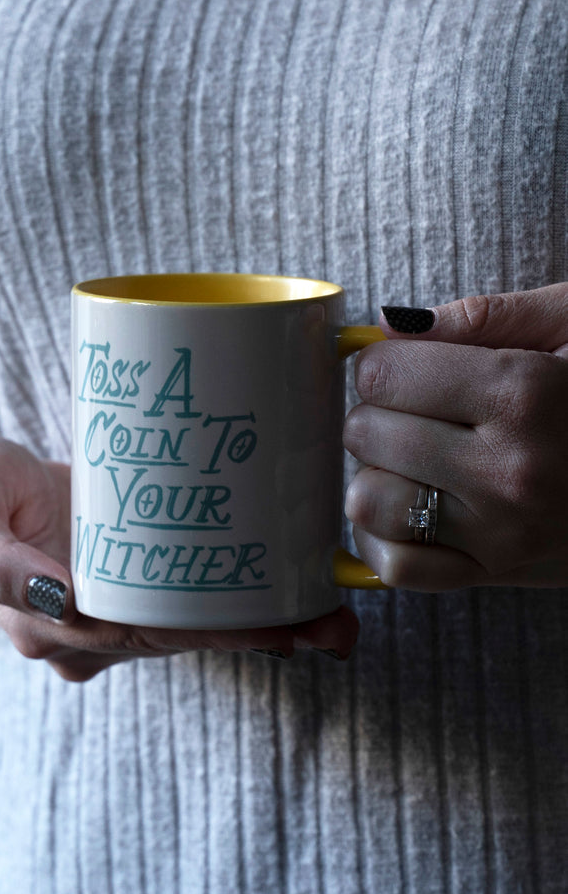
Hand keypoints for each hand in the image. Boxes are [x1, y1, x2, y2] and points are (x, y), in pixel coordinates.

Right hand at [0, 432, 358, 679]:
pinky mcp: (124, 571)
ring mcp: (110, 601)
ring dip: (262, 619)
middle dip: (260, 635)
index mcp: (51, 623)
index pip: (145, 636)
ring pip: (192, 618)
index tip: (279, 631)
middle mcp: (89, 625)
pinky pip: (184, 588)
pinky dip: (234, 590)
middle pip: (184, 636)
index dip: (214, 635)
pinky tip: (285, 581)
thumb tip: (62, 601)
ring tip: (333, 611)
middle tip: (335, 624)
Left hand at [343, 283, 567, 590]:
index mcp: (525, 393)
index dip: (383, 364)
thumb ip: (485, 316)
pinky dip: (381, 537)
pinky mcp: (499, 576)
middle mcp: (509, 469)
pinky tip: (405, 507)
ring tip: (412, 457)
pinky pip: (397, 568)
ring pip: (368, 502)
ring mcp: (502, 533)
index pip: (383, 375)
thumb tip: (391, 327)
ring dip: (374, 473)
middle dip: (378, 413)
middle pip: (367, 434)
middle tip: (414, 410)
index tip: (406, 368)